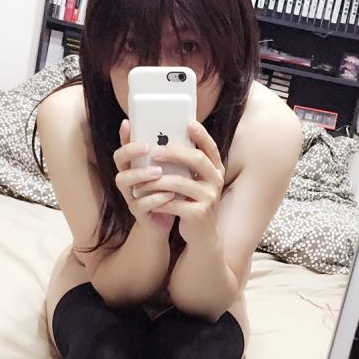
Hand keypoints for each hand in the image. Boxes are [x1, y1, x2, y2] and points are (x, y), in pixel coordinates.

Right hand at [114, 119, 176, 233]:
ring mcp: (130, 195)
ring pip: (124, 181)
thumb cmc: (169, 188)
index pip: (124, 145)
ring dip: (141, 175)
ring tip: (159, 172)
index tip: (128, 123)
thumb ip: (170, 154)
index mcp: (134, 164)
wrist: (169, 219)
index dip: (124, 136)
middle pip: (119, 160)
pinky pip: (141, 204)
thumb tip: (185, 128)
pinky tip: (169, 194)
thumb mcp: (170, 170)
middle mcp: (127, 177)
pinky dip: (155, 198)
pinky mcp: (138, 212)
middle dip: (131, 152)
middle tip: (148, 147)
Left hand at [147, 121, 225, 245]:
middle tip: (155, 152)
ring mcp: (209, 198)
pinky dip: (158, 201)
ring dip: (158, 180)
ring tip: (142, 179)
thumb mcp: (195, 183)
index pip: (210, 148)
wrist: (203, 236)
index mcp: (215, 170)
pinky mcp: (199, 214)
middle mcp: (216, 181)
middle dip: (174, 153)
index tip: (189, 123)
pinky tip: (148, 200)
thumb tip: (163, 143)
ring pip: (181, 182)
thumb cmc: (193, 204)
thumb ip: (187, 166)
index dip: (201, 135)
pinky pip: (174, 203)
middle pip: (197, 159)